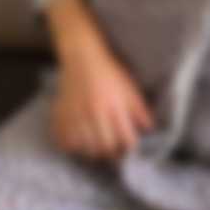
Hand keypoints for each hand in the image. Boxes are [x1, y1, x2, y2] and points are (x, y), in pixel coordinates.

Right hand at [49, 30, 155, 161]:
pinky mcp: (61, 115)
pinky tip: (79, 143)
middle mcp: (95, 113)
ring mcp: (76, 115)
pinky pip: (65, 141)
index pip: (126, 140)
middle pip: (105, 148)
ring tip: (97, 148)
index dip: (130, 147)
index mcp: (114, 107)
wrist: (82, 56)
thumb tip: (148, 129)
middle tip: (113, 151)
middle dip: (112, 153)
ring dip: (92, 152)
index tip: (129, 146)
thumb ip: (140, 110)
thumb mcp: (130, 89)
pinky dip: (72, 146)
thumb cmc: (110, 72)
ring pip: (85, 148)